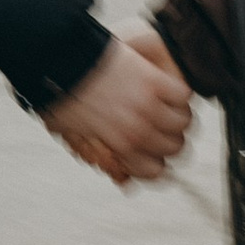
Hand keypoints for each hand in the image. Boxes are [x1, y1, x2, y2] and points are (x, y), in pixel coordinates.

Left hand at [43, 29, 192, 184]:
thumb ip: (105, 161)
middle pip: (177, 148)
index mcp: (120, 148)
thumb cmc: (62, 98)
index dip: (155, 161)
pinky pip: (184, 94)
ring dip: (177, 115)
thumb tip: (126, 183)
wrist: (59, 61)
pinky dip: (178, 92)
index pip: (156, 171)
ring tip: (166, 106)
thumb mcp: (76, 138)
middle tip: (160, 126)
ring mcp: (148, 105)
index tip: (150, 150)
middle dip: (169, 139)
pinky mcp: (153, 80)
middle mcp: (138, 131)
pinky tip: (165, 86)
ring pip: (184, 122)